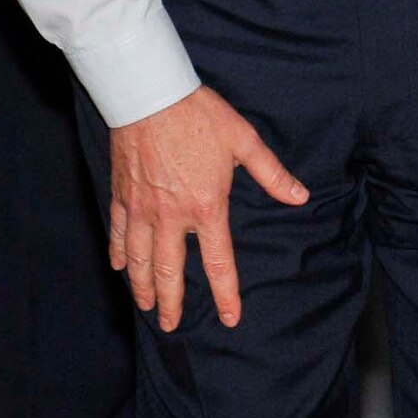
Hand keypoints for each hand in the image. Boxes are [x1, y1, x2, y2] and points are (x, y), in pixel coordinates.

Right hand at [108, 85, 309, 332]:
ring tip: (146, 306)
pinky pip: (117, 232)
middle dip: (171, 302)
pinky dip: (118, 254)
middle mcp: (171, 216)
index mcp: (206, 206)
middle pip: (170, 271)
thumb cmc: (198, 114)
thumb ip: (271, 173)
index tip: (230, 318)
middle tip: (170, 325)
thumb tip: (300, 196)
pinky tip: (119, 268)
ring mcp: (142, 207)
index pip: (219, 262)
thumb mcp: (243, 140)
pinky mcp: (121, 194)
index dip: (225, 294)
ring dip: (143, 287)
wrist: (150, 92)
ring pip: (140, 259)